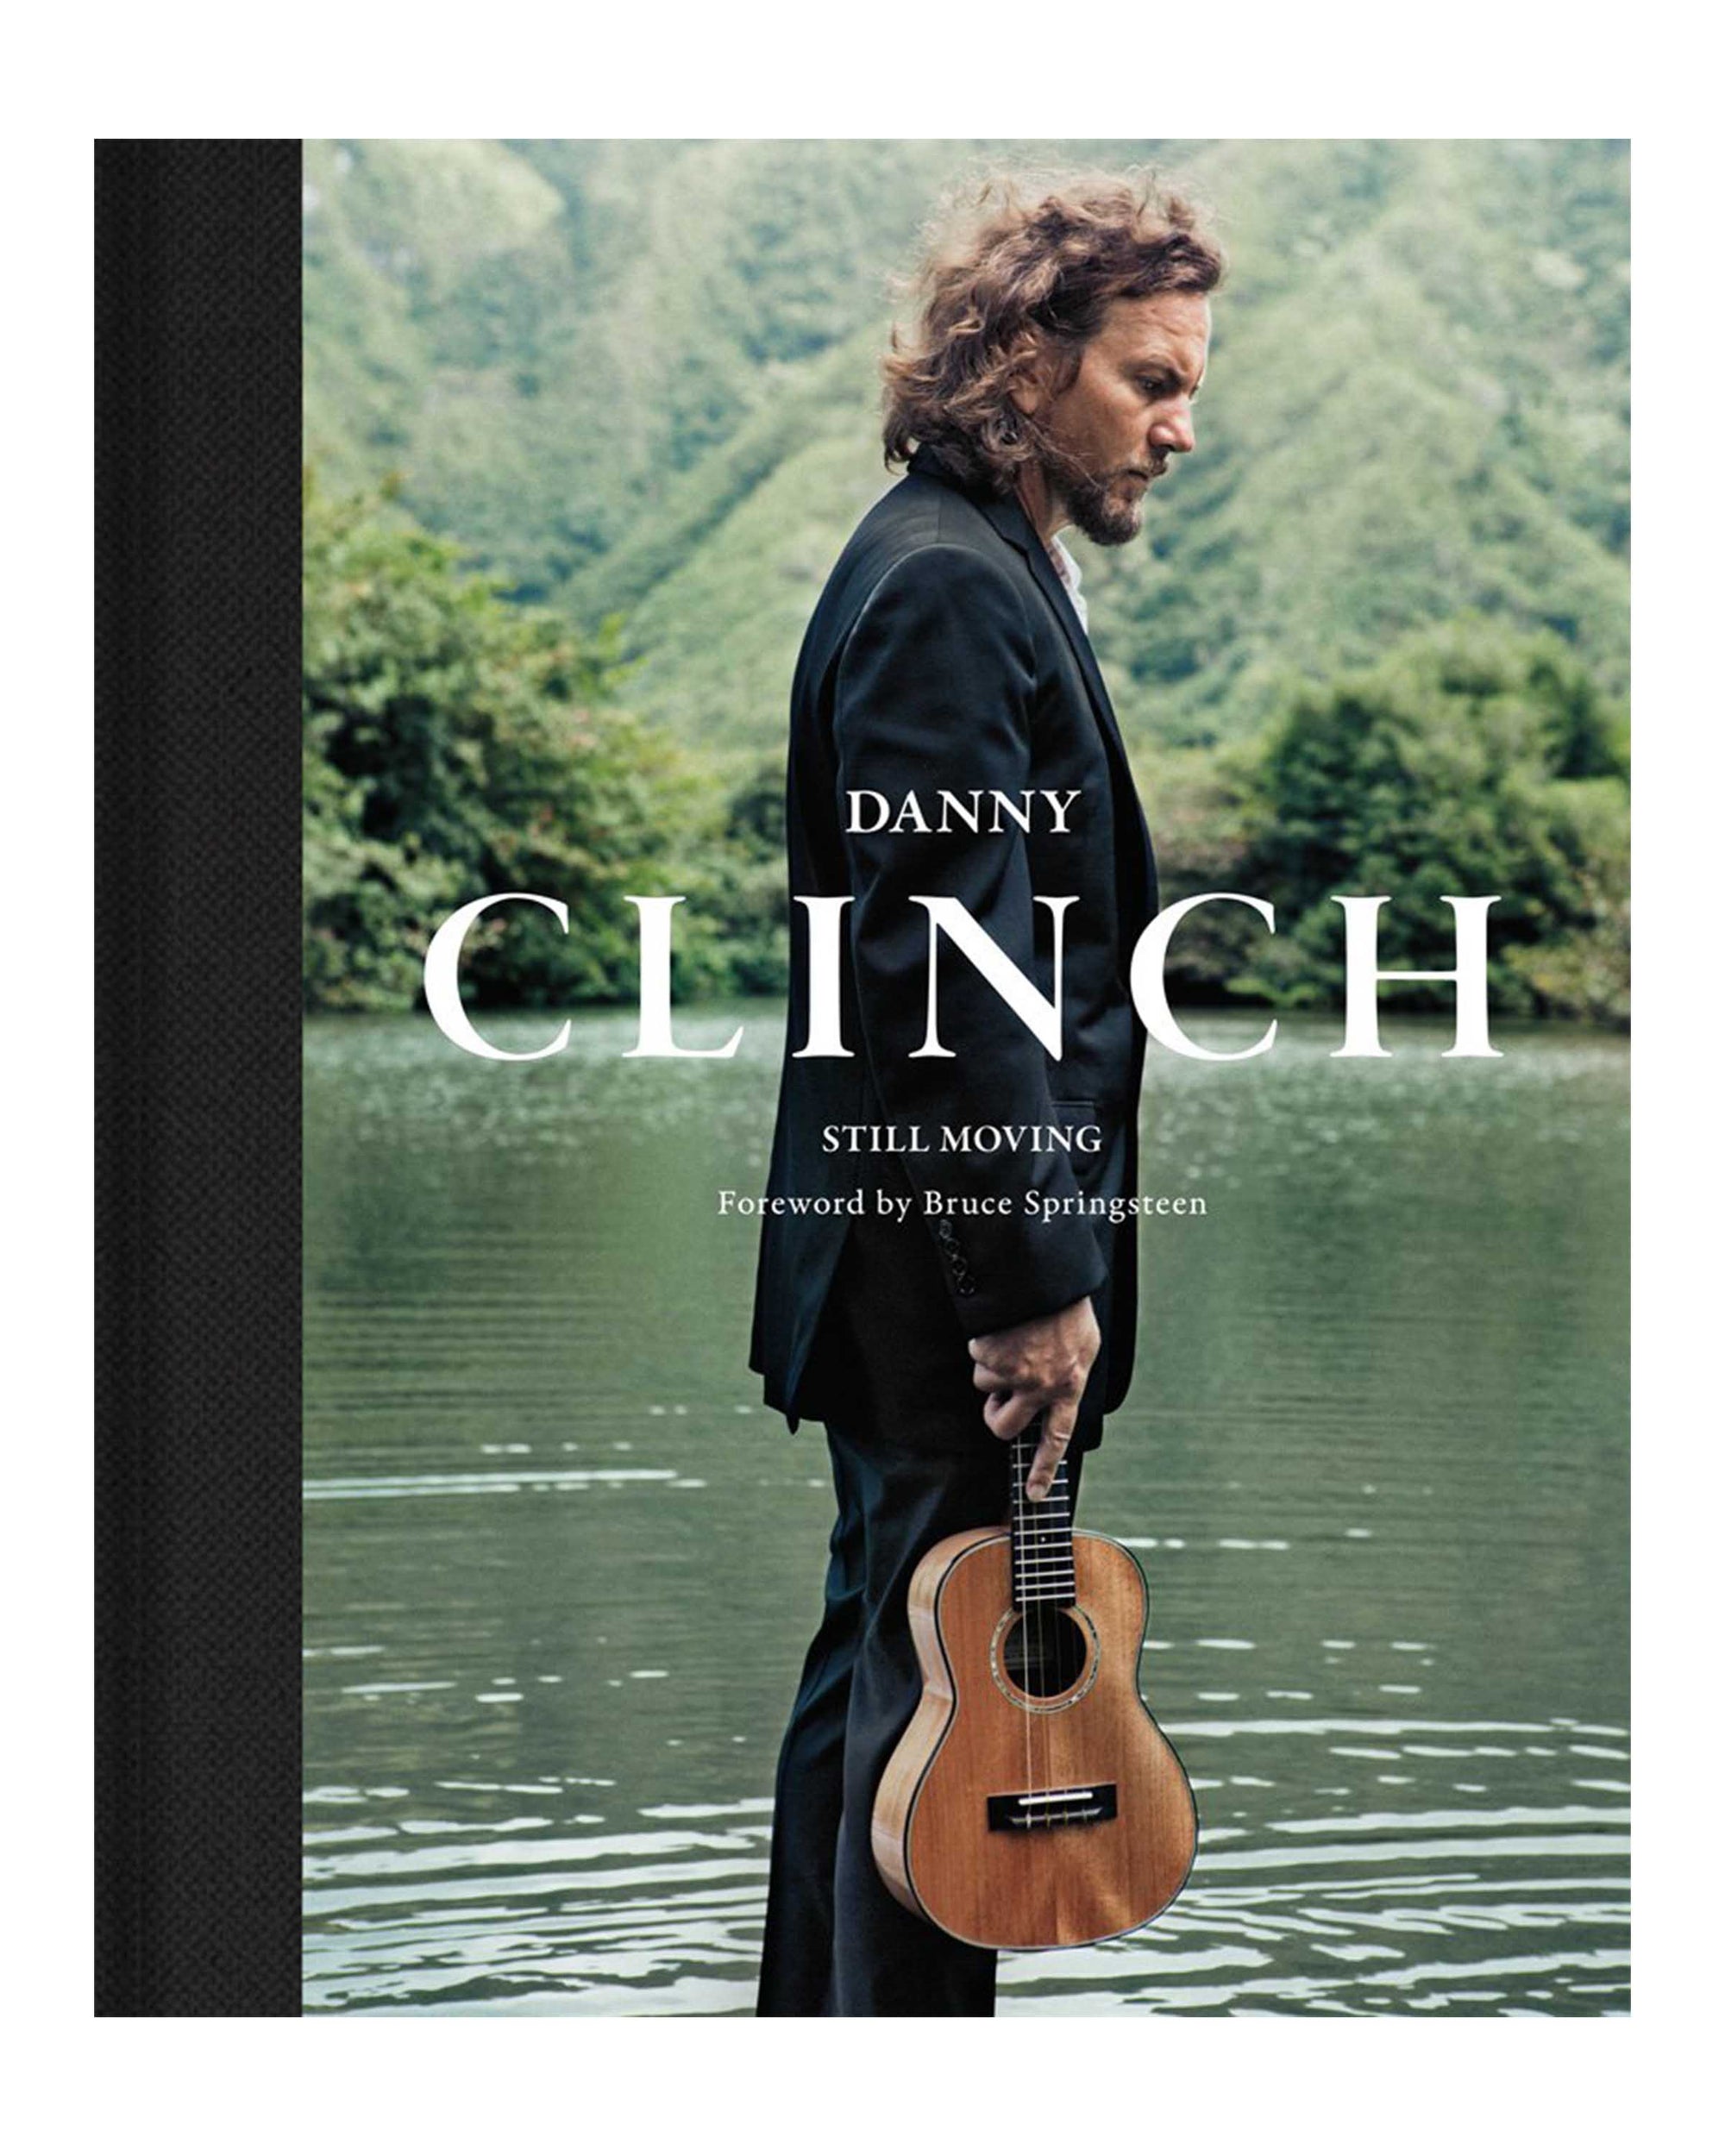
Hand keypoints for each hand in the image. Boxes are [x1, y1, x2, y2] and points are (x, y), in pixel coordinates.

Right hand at [967, 1295, 1099, 1499]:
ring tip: (1013, 1338)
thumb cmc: (1065, 1306)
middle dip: (995, 1416)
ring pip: (984, 1385)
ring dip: (992, 1365)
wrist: (1044, 1276)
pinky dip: (984, 1342)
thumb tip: (1057, 1394)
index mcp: (1069, 1386)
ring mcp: (1013, 1372)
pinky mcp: (990, 1355)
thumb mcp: (1084, 1344)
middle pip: (1003, 1426)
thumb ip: (1071, 1374)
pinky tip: (1003, 1326)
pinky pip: (977, 1356)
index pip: (1056, 1438)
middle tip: (999, 1398)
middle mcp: (1040, 1386)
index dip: (1043, 1469)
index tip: (1033, 1494)